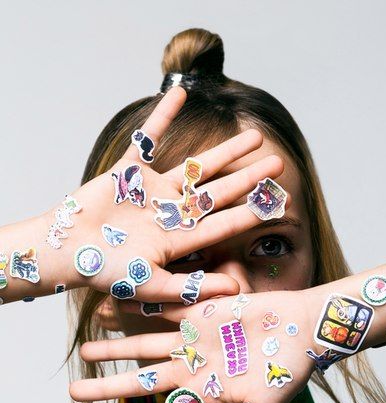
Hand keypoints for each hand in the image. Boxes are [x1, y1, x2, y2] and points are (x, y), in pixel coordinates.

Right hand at [55, 87, 286, 301]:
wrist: (66, 252)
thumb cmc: (106, 273)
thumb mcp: (152, 285)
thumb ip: (192, 286)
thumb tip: (236, 287)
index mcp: (179, 239)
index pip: (224, 222)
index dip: (252, 212)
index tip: (280, 203)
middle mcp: (172, 212)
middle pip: (219, 191)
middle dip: (249, 178)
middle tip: (279, 164)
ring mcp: (152, 190)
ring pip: (196, 166)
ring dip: (225, 151)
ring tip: (254, 136)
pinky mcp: (128, 172)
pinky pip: (148, 138)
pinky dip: (162, 116)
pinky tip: (180, 93)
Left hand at [70, 288, 320, 402]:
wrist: (303, 329)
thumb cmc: (287, 372)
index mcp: (206, 396)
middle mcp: (193, 370)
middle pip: (142, 381)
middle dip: (109, 387)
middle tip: (74, 392)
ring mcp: (193, 342)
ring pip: (144, 347)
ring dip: (116, 349)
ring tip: (85, 351)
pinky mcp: (200, 315)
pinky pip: (164, 312)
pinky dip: (140, 310)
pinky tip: (115, 308)